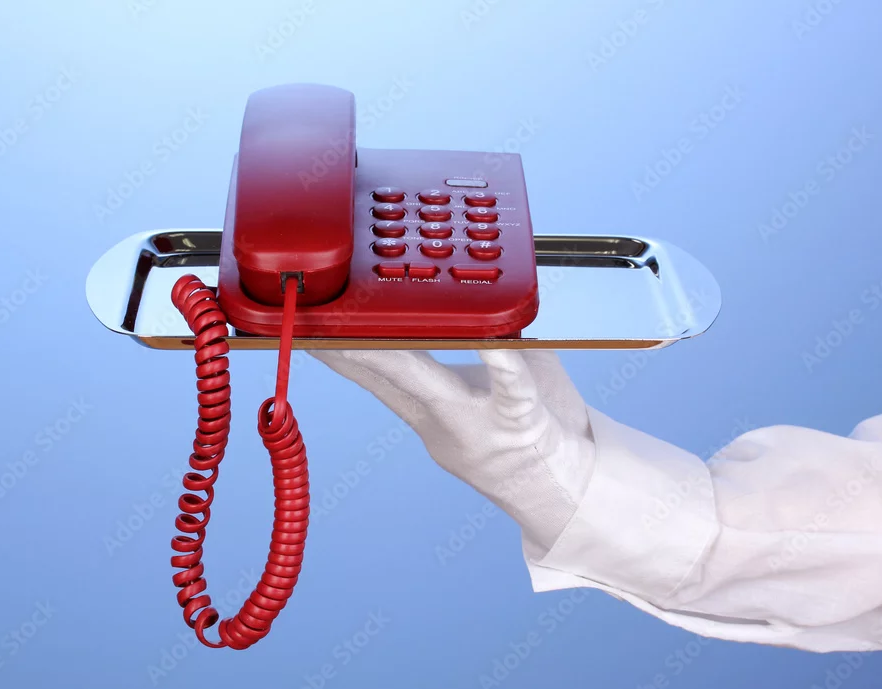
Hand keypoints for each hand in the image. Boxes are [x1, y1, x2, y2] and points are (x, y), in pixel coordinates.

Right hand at [306, 350, 594, 555]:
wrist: (571, 489)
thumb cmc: (532, 428)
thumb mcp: (479, 397)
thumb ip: (461, 350)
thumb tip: (444, 307)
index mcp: (430, 413)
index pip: (375, 378)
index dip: (339, 354)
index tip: (310, 330)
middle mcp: (443, 421)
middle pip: (387, 379)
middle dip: (349, 350)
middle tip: (319, 325)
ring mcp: (478, 421)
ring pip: (428, 384)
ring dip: (393, 357)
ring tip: (368, 330)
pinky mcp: (520, 417)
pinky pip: (508, 383)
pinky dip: (498, 358)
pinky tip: (489, 337)